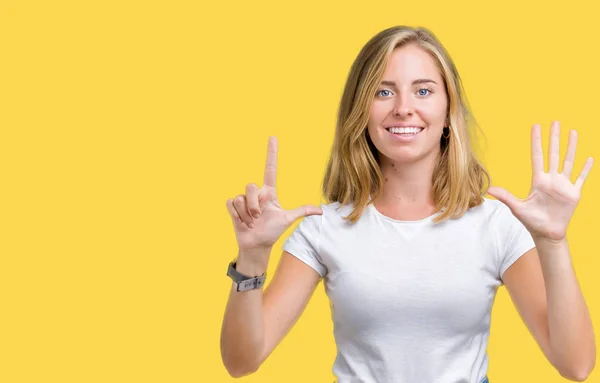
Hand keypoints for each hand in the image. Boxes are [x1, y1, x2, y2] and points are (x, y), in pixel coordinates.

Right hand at [226, 136, 322, 252]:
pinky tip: (242, 221)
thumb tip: (321, 211)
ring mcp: (244, 199)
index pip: (270, 169)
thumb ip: (302, 211)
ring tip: (251, 221)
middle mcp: (257, 193)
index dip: (271, 153)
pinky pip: (231, 203)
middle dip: (254, 205)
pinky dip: (237, 215)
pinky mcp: (233, 206)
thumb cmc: (272, 231)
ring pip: (241, 197)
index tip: (273, 137)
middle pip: (250, 186)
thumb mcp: (287, 219)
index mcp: (269, 192)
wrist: (257, 244)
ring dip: (246, 213)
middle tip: (258, 217)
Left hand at [487, 121, 593, 241]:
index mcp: (538, 180)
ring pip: (568, 161)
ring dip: (571, 147)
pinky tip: (589, 158)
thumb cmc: (531, 221)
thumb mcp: (517, 207)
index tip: (536, 126)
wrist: (547, 233)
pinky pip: (581, 178)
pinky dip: (585, 169)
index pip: (537, 156)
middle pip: (554, 154)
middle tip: (555, 121)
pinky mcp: (574, 193)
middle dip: (554, 138)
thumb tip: (488, 190)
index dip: (536, 141)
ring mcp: (563, 185)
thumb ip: (506, 197)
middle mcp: (551, 179)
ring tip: (573, 132)